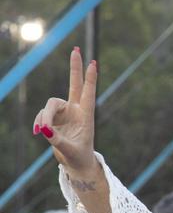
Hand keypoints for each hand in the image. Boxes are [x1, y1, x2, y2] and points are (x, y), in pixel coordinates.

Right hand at [33, 49, 98, 174]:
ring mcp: (64, 112)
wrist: (75, 163)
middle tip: (76, 49)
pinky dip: (41, 123)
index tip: (93, 63)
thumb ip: (57, 140)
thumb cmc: (78, 156)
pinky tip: (40, 132)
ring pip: (50, 106)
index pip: (88, 93)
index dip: (90, 79)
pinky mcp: (53, 117)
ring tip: (43, 132)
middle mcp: (75, 110)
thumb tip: (45, 130)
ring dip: (45, 117)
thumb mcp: (69, 150)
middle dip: (75, 67)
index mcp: (87, 115)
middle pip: (74, 84)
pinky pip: (43, 116)